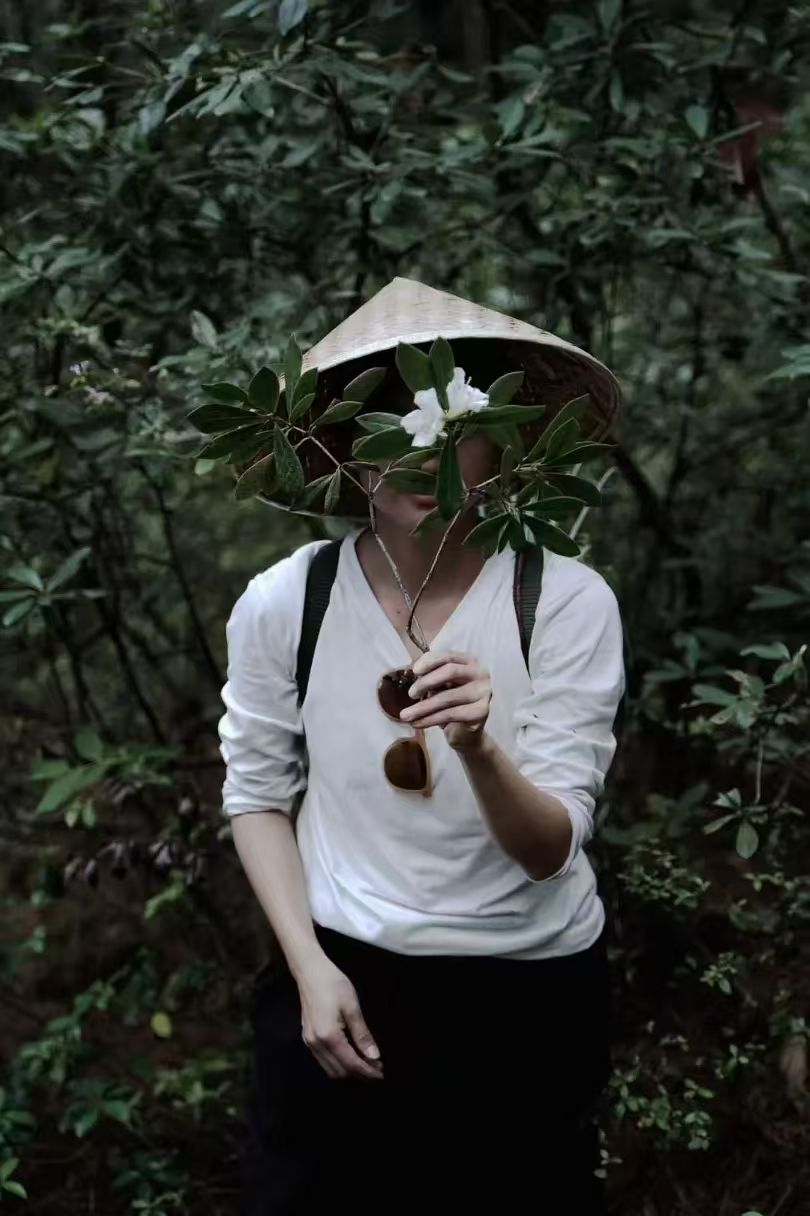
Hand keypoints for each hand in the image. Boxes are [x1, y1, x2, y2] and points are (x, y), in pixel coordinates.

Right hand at [297, 955, 382, 1081]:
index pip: (351, 1063)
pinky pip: (324, 1060)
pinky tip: (351, 1055)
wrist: (310, 971)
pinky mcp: (308, 1038)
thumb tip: (374, 1056)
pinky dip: (339, 1063)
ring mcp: (309, 1042)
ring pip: (331, 1069)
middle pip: (340, 1071)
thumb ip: (362, 1034)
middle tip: (377, 1068)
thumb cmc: (333, 984)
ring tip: (367, 1063)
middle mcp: (316, 1044)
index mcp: (328, 1036)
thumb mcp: (352, 1007)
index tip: (382, 1074)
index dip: (367, 1071)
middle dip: (360, 1074)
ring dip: (349, 1070)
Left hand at [399, 650, 491, 750]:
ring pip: (447, 697)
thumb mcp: (439, 686)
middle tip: (410, 694)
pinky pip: (450, 714)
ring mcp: (483, 692)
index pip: (448, 656)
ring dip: (422, 707)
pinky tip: (417, 723)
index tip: (414, 671)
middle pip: (450, 671)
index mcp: (468, 662)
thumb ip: (430, 676)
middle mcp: (480, 674)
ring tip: (405, 715)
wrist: (465, 732)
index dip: (430, 661)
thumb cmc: (450, 703)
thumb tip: (414, 674)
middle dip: (426, 682)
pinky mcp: (481, 712)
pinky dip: (429, 719)